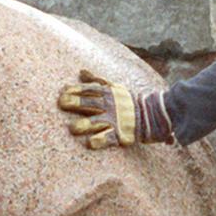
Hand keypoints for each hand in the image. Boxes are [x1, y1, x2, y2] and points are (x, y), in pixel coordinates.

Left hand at [57, 70, 171, 148]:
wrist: (153, 114)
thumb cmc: (128, 102)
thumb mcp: (114, 87)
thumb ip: (97, 81)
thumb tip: (82, 72)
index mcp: (108, 94)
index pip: (90, 90)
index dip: (76, 90)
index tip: (63, 91)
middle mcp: (110, 106)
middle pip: (91, 103)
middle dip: (76, 103)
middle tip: (62, 103)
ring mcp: (114, 121)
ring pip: (98, 121)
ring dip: (85, 124)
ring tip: (73, 127)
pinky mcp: (120, 135)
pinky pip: (109, 138)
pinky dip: (100, 140)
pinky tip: (90, 143)